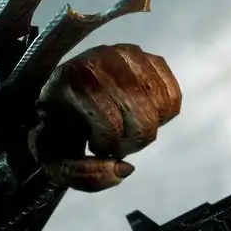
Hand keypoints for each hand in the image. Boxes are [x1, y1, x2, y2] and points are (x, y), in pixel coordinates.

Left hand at [31, 44, 181, 191]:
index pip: (111, 125)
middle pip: (143, 120)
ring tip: (124, 127)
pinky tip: (139, 114)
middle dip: (131, 143)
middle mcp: (103, 59)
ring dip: (146, 130)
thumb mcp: (57, 161)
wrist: (62, 100)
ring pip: (161, 108)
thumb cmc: (59, 131)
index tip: (92, 144)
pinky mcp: (150, 59)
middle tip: (112, 141)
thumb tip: (125, 169)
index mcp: (72, 80)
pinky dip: (161, 116)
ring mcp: (129, 55)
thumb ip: (83, 175)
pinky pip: (173, 97)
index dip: (107, 146)